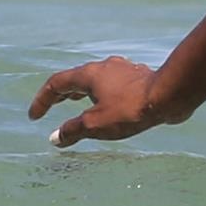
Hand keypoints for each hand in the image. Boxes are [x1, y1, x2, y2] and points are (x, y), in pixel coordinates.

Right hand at [28, 56, 174, 146]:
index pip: (57, 83)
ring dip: (83, 93)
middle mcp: (105, 67)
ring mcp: (124, 70)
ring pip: (97, 80)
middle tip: (51, 106)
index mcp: (89, 74)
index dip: (42, 100)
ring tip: (77, 104)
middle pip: (76, 79)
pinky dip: (103, 95)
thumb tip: (55, 138)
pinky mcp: (140, 79)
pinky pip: (114, 86)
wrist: (170, 95)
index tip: (34, 116)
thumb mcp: (96, 124)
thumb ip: (73, 130)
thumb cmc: (130, 109)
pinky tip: (111, 106)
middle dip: (62, 94)